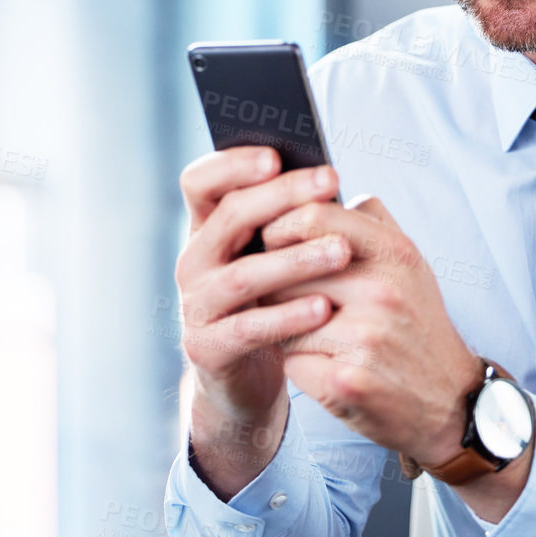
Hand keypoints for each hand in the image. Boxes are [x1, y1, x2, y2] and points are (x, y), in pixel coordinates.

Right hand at [174, 147, 352, 494]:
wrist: (244, 382)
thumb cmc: (269, 306)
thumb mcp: (270, 258)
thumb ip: (284, 222)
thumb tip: (328, 178)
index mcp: (206, 230)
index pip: (200, 182)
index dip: (233, 164)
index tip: (278, 155)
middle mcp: (194, 261)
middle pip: (229, 217)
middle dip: (283, 197)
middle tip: (330, 182)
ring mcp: (197, 306)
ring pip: (244, 275)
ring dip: (295, 259)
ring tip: (341, 251)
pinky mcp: (208, 348)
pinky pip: (250, 328)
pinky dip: (288, 315)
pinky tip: (325, 307)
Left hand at [259, 194, 484, 468]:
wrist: (451, 404)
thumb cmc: (420, 329)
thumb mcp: (410, 266)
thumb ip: (371, 223)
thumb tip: (321, 188)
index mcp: (395, 254)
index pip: (313, 216)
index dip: (280, 226)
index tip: (273, 241)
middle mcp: (382, 290)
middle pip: (288, 268)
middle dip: (275, 284)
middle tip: (283, 298)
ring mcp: (364, 338)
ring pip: (281, 316)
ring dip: (282, 326)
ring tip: (306, 335)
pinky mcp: (344, 382)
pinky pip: (289, 361)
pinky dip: (296, 365)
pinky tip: (321, 367)